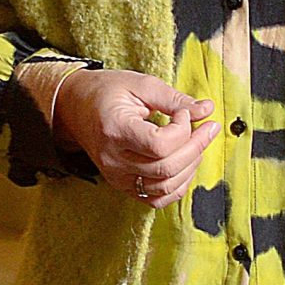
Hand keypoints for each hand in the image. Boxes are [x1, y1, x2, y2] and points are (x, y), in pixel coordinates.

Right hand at [49, 68, 218, 207]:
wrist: (76, 109)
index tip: (184, 113)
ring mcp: (117, 177)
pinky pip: (157, 199)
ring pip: (165, 187)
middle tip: (207, 128)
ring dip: (190, 167)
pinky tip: (185, 164)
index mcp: (115, 130)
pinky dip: (177, 186)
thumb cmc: (106, 93)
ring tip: (196, 143)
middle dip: (196, 148)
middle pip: (166, 168)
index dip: (182, 130)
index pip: (159, 145)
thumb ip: (174, 99)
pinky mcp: (123, 186)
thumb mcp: (141, 85)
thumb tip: (206, 109)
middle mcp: (114, 160)